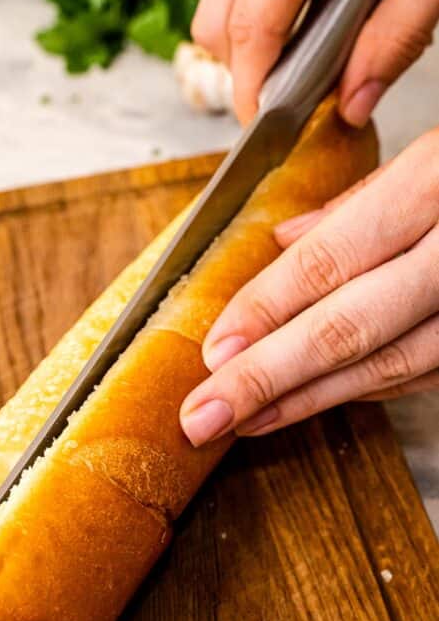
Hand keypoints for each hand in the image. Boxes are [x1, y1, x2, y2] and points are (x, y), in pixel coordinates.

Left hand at [180, 129, 438, 445]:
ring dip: (310, 400)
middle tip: (203, 415)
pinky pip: (429, 370)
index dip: (265, 310)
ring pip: (392, 364)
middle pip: (354, 326)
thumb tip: (283, 240)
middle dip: (269, 378)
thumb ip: (364, 200)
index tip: (211, 350)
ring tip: (245, 420)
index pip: (333, 259)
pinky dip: (368, 390)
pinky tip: (315, 402)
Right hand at [191, 0, 438, 125]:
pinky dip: (263, 3)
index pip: (253, 23)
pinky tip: (312, 8)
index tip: (268, 131)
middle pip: (217, 16)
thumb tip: (352, 106)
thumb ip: (398, 36)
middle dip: (245, 69)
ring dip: (251, 37)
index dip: (254, 89)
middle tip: (291, 98)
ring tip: (308, 52)